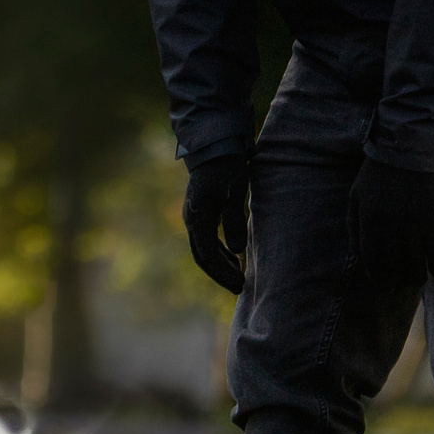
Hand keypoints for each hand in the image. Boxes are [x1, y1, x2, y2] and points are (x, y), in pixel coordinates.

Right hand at [182, 152, 251, 294]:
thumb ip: (234, 220)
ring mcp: (196, 216)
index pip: (208, 255)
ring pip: (204, 249)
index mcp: (198, 217)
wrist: (216, 145)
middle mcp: (193, 220)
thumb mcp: (234, 192)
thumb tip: (238, 250)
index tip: (240, 285)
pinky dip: (220, 252)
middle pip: (203, 257)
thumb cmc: (227, 167)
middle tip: (240, 288)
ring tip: (238, 277)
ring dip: (220, 265)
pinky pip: (208, 239)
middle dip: (221, 274)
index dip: (223, 272)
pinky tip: (233, 258)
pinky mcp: (203, 213)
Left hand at [348, 159, 433, 288]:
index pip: (371, 261)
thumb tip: (356, 254)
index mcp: (368, 222)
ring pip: (415, 265)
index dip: (377, 277)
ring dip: (417, 277)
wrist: (406, 149)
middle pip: (394, 268)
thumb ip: (353, 226)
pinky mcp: (432, 220)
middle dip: (397, 280)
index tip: (383, 282)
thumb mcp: (355, 196)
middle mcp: (389, 228)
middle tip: (401, 280)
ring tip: (418, 277)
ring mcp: (412, 225)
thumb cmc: (376, 173)